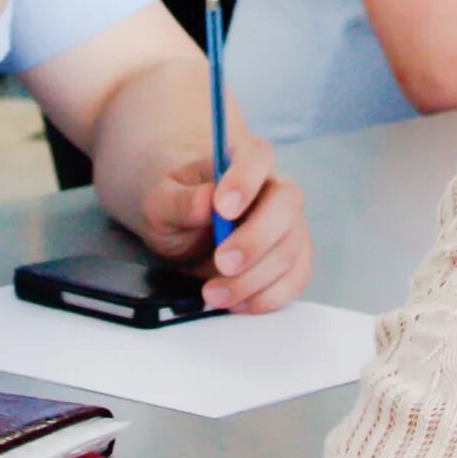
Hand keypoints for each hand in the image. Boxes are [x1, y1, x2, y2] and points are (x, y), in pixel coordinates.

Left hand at [135, 132, 311, 314]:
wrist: (187, 230)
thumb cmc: (178, 207)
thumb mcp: (162, 201)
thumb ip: (178, 201)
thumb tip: (204, 202)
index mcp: (243, 161)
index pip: (258, 155)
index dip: (246, 179)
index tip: (222, 208)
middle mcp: (274, 189)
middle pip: (286, 204)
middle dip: (255, 239)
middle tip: (222, 263)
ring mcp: (289, 225)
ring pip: (290, 248)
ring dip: (253, 278)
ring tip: (213, 293)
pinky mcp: (293, 260)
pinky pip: (295, 279)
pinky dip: (267, 297)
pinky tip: (237, 302)